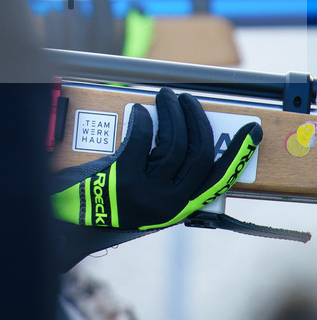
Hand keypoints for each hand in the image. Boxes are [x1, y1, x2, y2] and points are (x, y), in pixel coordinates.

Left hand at [52, 87, 261, 230]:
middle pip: (198, 154)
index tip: (250, 130)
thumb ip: (169, 181)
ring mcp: (145, 189)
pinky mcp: (122, 175)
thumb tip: (187, 140)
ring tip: (165, 97)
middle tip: (189, 99)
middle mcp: (167, 202)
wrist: (69, 222)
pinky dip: (143, 120)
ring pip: (172, 142)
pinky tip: (139, 111)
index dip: (238, 153)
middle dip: (197, 120)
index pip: (218, 178)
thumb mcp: (146, 202)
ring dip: (171, 113)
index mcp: (178, 208)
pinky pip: (141, 138)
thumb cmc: (106, 204)